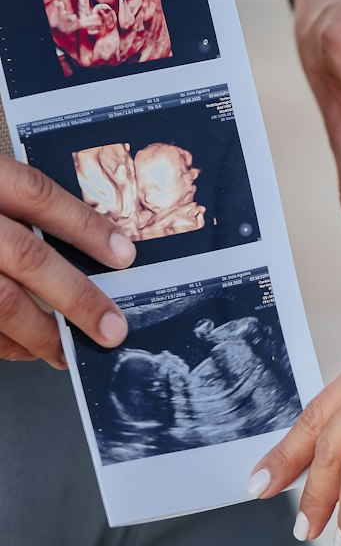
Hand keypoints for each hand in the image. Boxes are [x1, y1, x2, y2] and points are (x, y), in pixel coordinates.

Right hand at [0, 157, 134, 367]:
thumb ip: (12, 201)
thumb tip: (85, 238)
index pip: (36, 194)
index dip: (84, 225)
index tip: (125, 255)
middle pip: (25, 255)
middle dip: (75, 296)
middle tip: (111, 327)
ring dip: (37, 332)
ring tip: (67, 351)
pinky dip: (0, 342)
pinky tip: (21, 349)